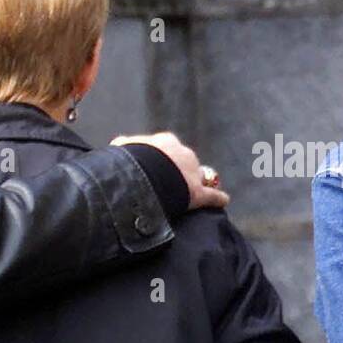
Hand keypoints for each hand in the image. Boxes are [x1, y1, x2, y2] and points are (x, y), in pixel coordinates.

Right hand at [112, 132, 229, 210]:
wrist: (142, 175)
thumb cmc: (128, 161)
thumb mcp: (121, 148)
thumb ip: (124, 145)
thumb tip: (118, 144)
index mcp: (165, 142)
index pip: (164, 147)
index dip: (159, 156)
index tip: (151, 164)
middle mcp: (183, 154)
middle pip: (184, 161)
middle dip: (179, 169)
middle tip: (169, 181)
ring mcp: (193, 174)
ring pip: (199, 176)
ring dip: (195, 182)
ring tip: (189, 193)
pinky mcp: (198, 194)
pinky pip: (213, 196)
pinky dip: (218, 198)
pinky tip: (223, 201)